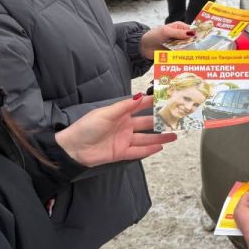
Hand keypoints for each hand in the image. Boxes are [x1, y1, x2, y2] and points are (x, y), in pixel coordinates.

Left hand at [55, 94, 176, 166]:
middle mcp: (124, 126)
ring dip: (160, 137)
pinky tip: (160, 147)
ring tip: (174, 135)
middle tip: (175, 119)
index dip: (153, 102)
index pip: (140, 106)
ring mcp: (124, 139)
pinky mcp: (121, 153)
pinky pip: (138, 151)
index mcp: (120, 113)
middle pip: (146, 123)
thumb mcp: (106, 113)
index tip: (166, 98)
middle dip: (160, 121)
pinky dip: (149, 149)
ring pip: (146, 138)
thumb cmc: (86, 127)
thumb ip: (125, 106)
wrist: (73, 148)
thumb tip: (140, 96)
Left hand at [140, 22, 193, 57]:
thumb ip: (178, 33)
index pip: (193, 31)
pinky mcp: (175, 54)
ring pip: (187, 50)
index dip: (197, 36)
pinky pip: (182, 56)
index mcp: (180, 27)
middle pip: (192, 42)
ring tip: (191, 59)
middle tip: (198, 53)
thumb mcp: (165, 32)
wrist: (143, 48)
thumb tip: (193, 33)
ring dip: (188, 54)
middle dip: (194, 47)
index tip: (203, 43)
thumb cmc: (153, 36)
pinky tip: (185, 61)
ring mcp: (178, 45)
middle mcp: (181, 36)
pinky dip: (183, 58)